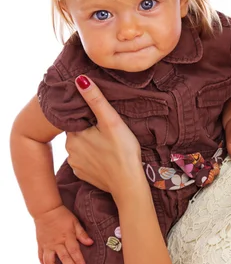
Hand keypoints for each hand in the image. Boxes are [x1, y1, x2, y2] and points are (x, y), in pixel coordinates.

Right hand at [35, 205, 92, 263]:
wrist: (45, 210)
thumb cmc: (63, 215)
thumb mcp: (75, 222)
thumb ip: (82, 234)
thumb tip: (91, 243)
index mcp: (67, 236)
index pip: (74, 250)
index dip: (79, 260)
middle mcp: (56, 242)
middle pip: (64, 257)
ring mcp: (47, 245)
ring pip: (49, 261)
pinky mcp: (40, 245)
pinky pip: (41, 257)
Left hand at [66, 75, 141, 199]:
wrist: (128, 184)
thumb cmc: (123, 151)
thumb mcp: (112, 121)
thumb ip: (95, 100)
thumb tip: (80, 79)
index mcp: (74, 134)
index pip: (77, 118)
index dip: (88, 116)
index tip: (101, 118)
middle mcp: (69, 150)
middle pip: (78, 132)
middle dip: (89, 130)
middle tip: (108, 131)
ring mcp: (75, 164)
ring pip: (81, 147)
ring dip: (90, 144)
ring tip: (108, 144)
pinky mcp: (82, 175)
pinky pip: (84, 161)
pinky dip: (92, 158)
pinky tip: (105, 158)